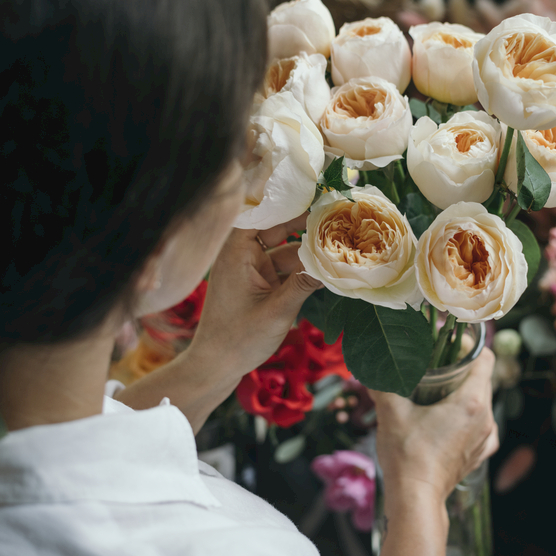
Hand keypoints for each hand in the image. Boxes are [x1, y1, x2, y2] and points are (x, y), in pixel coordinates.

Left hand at [116, 216, 320, 431]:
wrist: (217, 365)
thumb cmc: (238, 339)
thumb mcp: (276, 311)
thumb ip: (304, 284)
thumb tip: (332, 262)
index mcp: (237, 252)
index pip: (261, 213)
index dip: (286, 200)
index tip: (313, 190)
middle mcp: (243, 255)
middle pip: (277, 228)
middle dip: (305, 223)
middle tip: (336, 215)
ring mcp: (252, 269)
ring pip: (285, 249)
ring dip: (308, 250)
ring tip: (339, 243)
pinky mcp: (260, 283)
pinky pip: (285, 268)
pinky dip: (303, 268)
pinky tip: (326, 267)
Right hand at [371, 349, 498, 555]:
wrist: (416, 500)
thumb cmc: (407, 456)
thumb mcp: (390, 413)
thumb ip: (382, 384)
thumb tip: (369, 366)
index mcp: (471, 401)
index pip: (486, 358)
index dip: (469, 346)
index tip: (448, 344)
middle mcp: (485, 418)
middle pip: (482, 379)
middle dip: (460, 369)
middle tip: (434, 366)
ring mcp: (485, 438)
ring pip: (481, 402)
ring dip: (463, 393)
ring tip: (438, 393)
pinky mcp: (479, 454)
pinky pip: (480, 426)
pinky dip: (466, 417)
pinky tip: (446, 420)